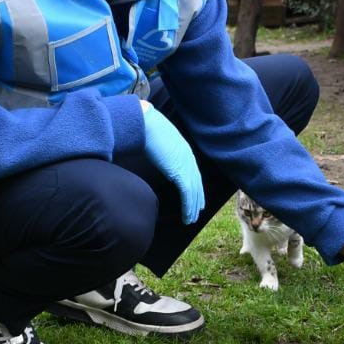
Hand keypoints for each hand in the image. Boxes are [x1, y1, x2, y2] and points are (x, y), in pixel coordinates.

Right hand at [141, 103, 204, 223]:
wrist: (146, 123)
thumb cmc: (147, 128)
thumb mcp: (158, 140)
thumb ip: (162, 149)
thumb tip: (157, 153)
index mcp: (185, 151)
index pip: (194, 173)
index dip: (196, 187)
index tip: (197, 198)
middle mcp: (189, 159)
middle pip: (197, 184)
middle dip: (197, 200)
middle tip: (196, 213)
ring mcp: (185, 165)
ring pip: (193, 192)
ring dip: (192, 208)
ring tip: (190, 220)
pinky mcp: (179, 172)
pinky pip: (187, 194)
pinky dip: (188, 206)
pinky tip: (187, 216)